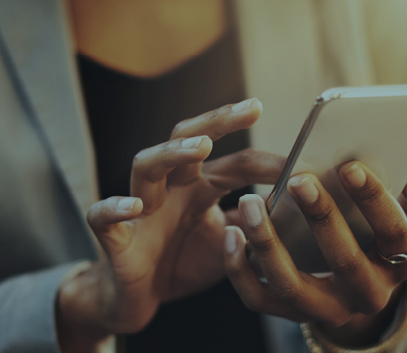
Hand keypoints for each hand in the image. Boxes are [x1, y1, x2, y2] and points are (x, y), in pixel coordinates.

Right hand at [57, 99, 285, 350]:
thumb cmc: (182, 262)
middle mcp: (170, 187)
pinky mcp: (114, 238)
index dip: (268, 161)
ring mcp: (140, 208)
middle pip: (186, 138)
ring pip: (146, 165)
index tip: (303, 160)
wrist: (138, 299)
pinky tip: (135, 206)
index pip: (236, 162)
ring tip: (201, 147)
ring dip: (172, 153)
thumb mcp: (230, 244)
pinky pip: (103, 216)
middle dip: (217, 121)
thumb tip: (297, 209)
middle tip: (251, 107)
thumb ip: (256, 224)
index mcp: (199, 186)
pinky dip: (115, 208)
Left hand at [223, 162, 406, 345]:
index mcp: (399, 264)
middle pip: (344, 261)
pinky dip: (239, 269)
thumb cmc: (379, 233)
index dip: (375, 200)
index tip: (351, 166)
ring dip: (268, 243)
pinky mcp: (291, 314)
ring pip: (292, 286)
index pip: (394, 234)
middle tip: (299, 179)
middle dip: (322, 218)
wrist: (358, 284)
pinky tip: (230, 233)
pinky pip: (259, 299)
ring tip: (250, 202)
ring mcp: (326, 309)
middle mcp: (366, 295)